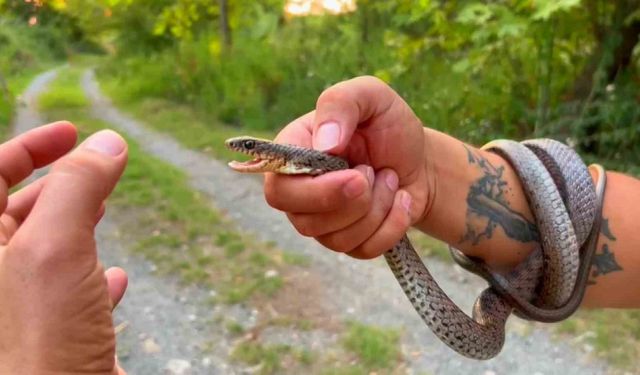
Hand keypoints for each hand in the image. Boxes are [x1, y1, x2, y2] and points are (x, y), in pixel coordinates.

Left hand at [0, 122, 128, 374]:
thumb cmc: (37, 342)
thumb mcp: (54, 249)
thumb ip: (76, 188)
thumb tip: (106, 142)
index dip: (28, 146)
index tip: (72, 132)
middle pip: (16, 212)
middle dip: (58, 184)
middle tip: (99, 167)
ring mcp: (18, 311)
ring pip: (44, 252)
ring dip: (77, 224)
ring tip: (105, 210)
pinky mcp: (48, 340)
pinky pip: (66, 295)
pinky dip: (93, 277)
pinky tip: (118, 278)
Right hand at [264, 76, 433, 258]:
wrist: (421, 159)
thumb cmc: (389, 125)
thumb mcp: (370, 96)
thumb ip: (341, 104)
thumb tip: (325, 145)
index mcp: (293, 154)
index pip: (278, 188)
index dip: (315, 190)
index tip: (356, 174)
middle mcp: (299, 191)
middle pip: (303, 221)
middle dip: (350, 204)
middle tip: (373, 173)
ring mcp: (321, 221)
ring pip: (336, 238)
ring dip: (377, 208)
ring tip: (388, 178)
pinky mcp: (348, 241)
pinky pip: (362, 250)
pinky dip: (392, 225)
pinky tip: (400, 200)